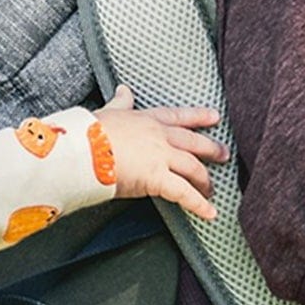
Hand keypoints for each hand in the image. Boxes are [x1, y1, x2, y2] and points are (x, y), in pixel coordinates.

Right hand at [91, 86, 229, 219]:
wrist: (81, 148)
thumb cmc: (88, 132)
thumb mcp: (107, 112)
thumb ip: (120, 103)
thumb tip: (123, 90)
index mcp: (146, 119)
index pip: (178, 116)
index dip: (198, 116)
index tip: (214, 117)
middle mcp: (159, 137)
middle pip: (193, 143)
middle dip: (211, 149)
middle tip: (224, 155)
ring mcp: (160, 157)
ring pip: (193, 168)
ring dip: (204, 180)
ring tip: (211, 190)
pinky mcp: (157, 178)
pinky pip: (184, 194)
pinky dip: (199, 205)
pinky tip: (210, 214)